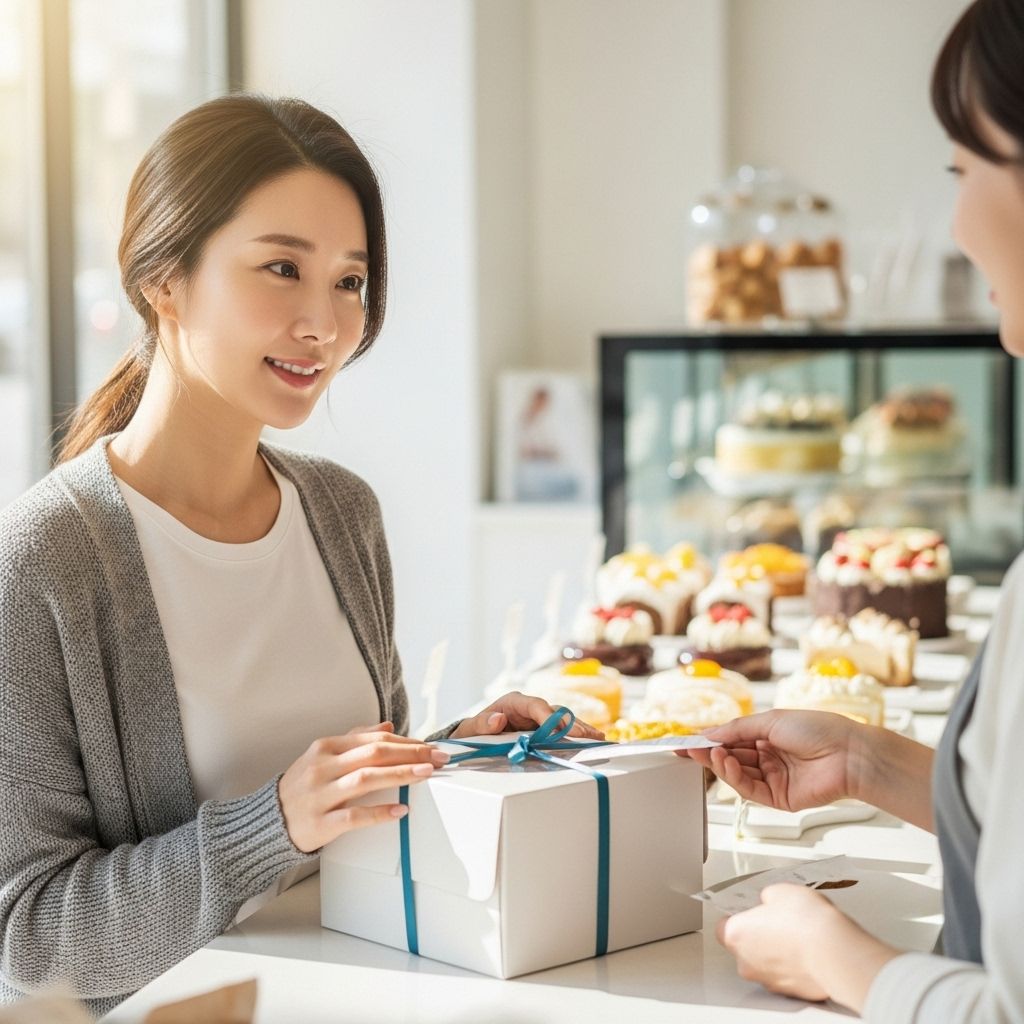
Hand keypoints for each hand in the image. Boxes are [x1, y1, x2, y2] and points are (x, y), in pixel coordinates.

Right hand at [278, 722, 447, 852]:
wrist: (267, 821)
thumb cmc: (302, 787)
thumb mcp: (324, 756)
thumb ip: (355, 739)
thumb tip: (388, 725)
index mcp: (326, 747)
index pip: (374, 739)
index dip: (406, 742)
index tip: (430, 747)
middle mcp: (323, 767)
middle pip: (374, 754)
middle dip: (411, 754)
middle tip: (438, 758)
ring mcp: (320, 795)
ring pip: (366, 779)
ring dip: (401, 775)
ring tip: (426, 774)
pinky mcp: (320, 823)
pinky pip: (353, 816)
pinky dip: (379, 813)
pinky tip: (400, 810)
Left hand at [450, 691, 604, 740]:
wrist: (476, 735)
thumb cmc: (474, 730)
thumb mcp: (473, 728)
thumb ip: (483, 724)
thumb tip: (498, 719)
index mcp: (514, 702)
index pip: (535, 705)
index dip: (549, 716)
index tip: (559, 729)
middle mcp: (531, 706)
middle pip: (555, 711)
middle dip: (571, 723)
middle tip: (587, 736)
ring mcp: (540, 717)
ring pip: (564, 719)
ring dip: (580, 729)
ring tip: (599, 739)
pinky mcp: (545, 728)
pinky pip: (564, 729)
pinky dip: (578, 734)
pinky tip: (594, 741)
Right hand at [679, 709, 869, 811]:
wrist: (849, 753)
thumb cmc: (818, 729)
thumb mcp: (771, 720)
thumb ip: (737, 729)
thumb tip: (710, 733)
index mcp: (768, 737)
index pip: (731, 740)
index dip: (709, 740)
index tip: (687, 741)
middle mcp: (769, 759)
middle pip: (731, 758)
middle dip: (710, 754)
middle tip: (689, 750)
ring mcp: (774, 779)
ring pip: (738, 775)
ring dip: (721, 765)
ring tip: (710, 754)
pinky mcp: (780, 799)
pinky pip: (750, 790)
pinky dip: (735, 779)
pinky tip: (727, 764)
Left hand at [716, 883, 838, 1000]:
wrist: (834, 951)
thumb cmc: (805, 921)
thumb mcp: (779, 891)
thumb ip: (767, 898)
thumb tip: (769, 902)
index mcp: (736, 934)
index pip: (724, 926)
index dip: (739, 916)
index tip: (751, 910)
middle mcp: (747, 963)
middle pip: (745, 946)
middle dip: (759, 935)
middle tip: (778, 921)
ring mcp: (769, 980)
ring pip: (766, 964)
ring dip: (777, 952)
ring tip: (798, 935)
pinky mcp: (791, 992)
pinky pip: (787, 976)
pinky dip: (794, 966)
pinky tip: (808, 952)